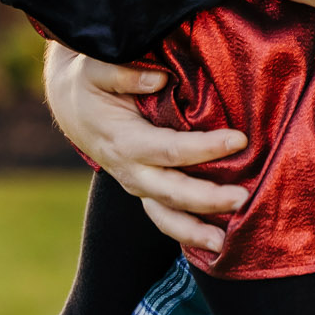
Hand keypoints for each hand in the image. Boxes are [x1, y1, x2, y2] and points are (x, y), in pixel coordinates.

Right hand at [42, 40, 246, 252]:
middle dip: (207, 199)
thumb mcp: (97, 69)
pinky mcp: (145, 190)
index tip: (239, 140)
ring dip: (195, 232)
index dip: (204, 148)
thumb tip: (159, 79)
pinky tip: (214, 244)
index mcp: (124, 141)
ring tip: (225, 245)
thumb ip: (124, 73)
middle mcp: (131, 171)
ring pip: (165, 216)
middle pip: (172, 192)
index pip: (170, 150)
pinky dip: (187, 233)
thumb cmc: (90, 83)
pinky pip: (165, 218)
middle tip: (243, 198)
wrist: (71, 105)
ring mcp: (137, 185)